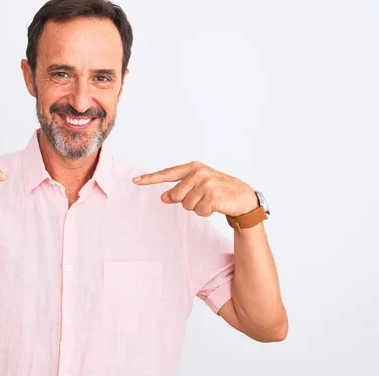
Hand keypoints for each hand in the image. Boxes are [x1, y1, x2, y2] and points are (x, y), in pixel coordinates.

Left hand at [132, 161, 257, 216]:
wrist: (244, 196)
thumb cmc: (219, 190)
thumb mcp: (199, 185)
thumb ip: (180, 189)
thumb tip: (163, 197)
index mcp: (193, 167)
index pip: (167, 173)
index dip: (150, 178)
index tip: (135, 180)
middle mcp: (199, 172)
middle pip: (176, 195)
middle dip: (186, 201)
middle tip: (202, 197)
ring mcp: (207, 183)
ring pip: (187, 205)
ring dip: (197, 207)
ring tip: (210, 200)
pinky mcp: (214, 195)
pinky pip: (199, 211)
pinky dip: (206, 212)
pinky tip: (216, 205)